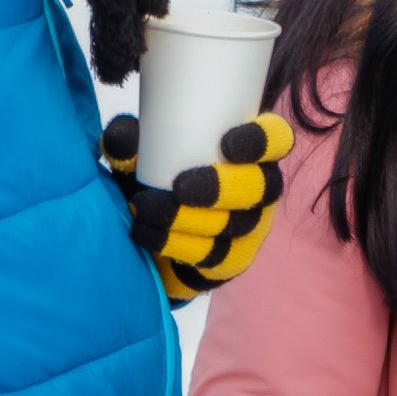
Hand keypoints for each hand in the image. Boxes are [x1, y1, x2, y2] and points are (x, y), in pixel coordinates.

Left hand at [101, 112, 293, 302]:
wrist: (161, 232)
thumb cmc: (163, 177)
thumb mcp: (146, 154)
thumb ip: (131, 141)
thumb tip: (120, 136)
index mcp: (253, 151)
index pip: (276, 139)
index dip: (262, 140)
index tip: (226, 143)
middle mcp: (262, 187)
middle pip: (259, 187)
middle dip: (220, 188)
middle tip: (180, 187)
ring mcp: (251, 227)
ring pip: (232, 224)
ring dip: (187, 218)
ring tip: (144, 207)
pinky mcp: (233, 259)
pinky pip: (211, 255)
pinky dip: (174, 243)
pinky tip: (145, 232)